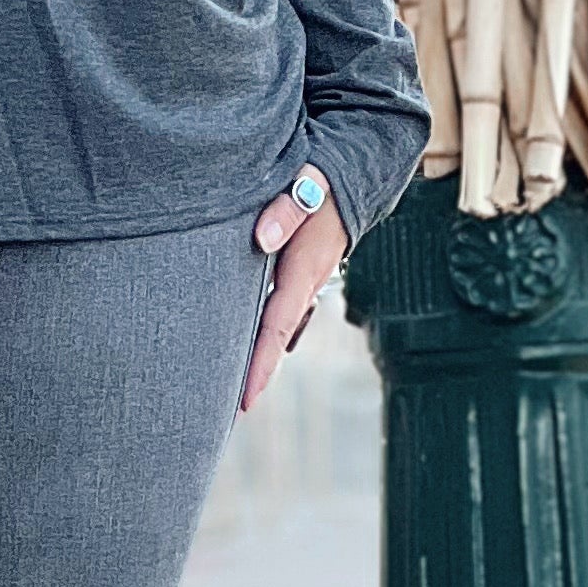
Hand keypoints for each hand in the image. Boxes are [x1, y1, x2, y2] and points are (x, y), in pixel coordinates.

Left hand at [242, 169, 348, 414]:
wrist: (356, 174)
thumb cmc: (324, 178)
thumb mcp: (307, 183)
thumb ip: (286, 209)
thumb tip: (262, 240)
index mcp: (303, 268)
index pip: (278, 325)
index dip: (260, 363)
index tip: (245, 397)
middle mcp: (307, 283)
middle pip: (277, 339)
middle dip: (257, 374)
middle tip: (231, 411)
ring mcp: (306, 281)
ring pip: (278, 328)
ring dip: (259, 356)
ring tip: (232, 387)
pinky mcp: (300, 273)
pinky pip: (279, 312)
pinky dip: (264, 333)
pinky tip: (243, 342)